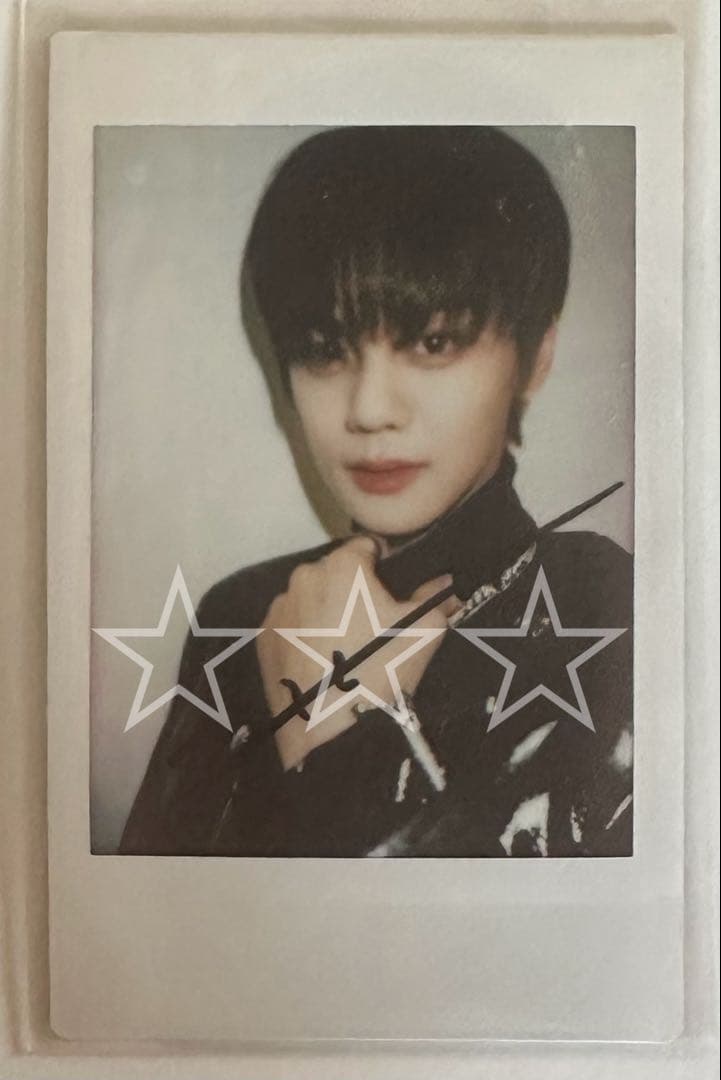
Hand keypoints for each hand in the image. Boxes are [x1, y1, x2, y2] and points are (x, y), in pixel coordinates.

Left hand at [256, 536, 460, 769]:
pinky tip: (320, 663)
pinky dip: (304, 635)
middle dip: (354, 591)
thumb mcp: (424, 631)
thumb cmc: (380, 671)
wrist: (330, 730)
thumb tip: (445, 583)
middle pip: (336, 572)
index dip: (386, 566)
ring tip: (344, 650)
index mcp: (342, 565)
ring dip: (327, 612)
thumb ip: (436, 597)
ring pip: (311, 598)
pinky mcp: (263, 638)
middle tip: (372, 628)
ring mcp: (278, 609)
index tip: (394, 594)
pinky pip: (291, 625)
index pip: (368, 546)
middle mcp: (303, 577)